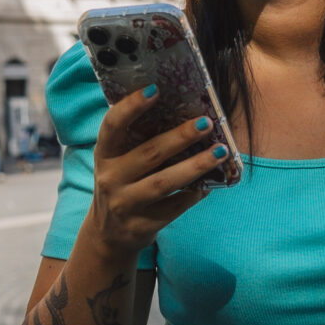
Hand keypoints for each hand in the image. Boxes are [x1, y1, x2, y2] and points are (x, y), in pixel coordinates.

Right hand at [85, 87, 229, 262]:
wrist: (108, 234)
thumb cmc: (121, 185)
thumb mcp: (116, 162)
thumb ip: (136, 141)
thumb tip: (180, 111)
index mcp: (104, 155)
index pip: (112, 126)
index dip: (131, 107)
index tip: (155, 90)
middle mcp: (110, 178)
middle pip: (149, 154)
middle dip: (180, 137)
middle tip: (206, 123)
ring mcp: (125, 204)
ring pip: (164, 183)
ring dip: (195, 166)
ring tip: (220, 152)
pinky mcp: (142, 225)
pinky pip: (174, 207)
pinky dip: (194, 194)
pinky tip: (211, 183)